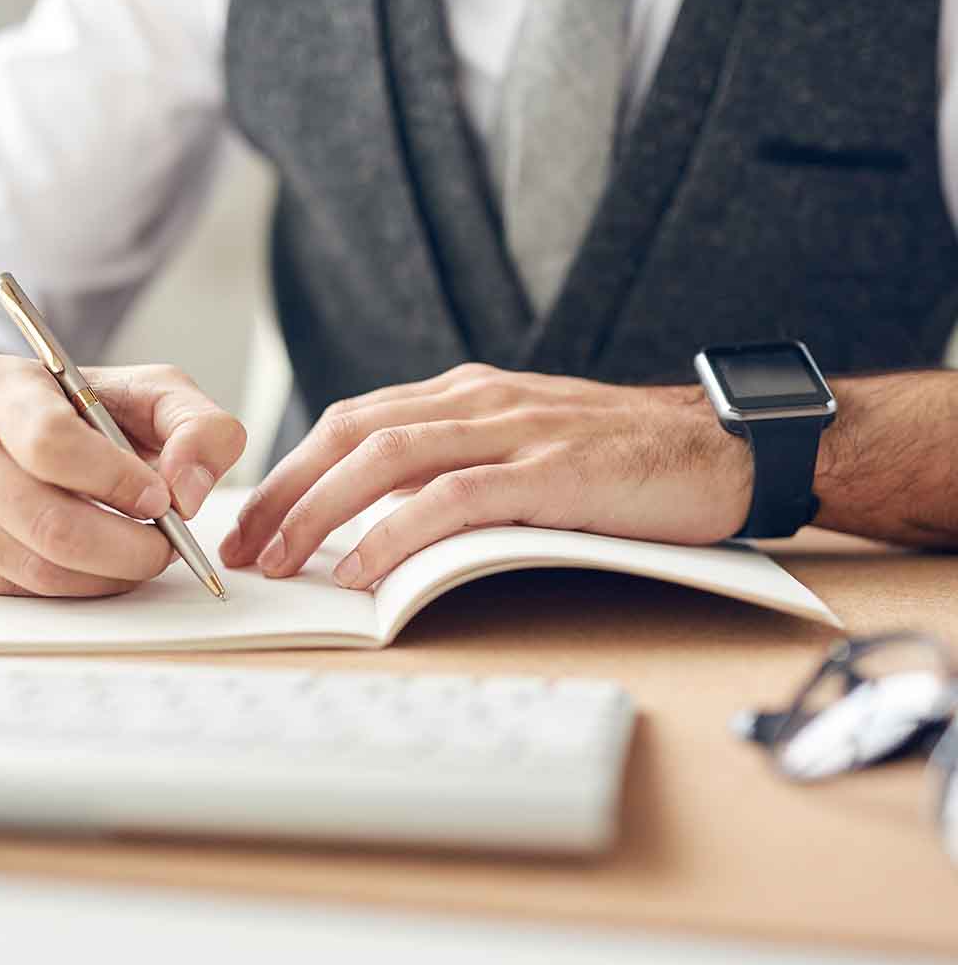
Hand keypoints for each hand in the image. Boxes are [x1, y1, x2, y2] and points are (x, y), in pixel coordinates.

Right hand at [0, 357, 245, 596]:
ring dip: (113, 574)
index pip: (51, 444)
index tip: (161, 499)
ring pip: (39, 569)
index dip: (117, 481)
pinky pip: (24, 592)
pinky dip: (81, 587)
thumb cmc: (90, 410)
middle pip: (50, 523)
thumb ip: (195, 426)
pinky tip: (104, 564)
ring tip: (144, 550)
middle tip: (169, 545)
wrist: (24, 427)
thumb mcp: (152, 392)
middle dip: (132, 547)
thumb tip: (187, 492)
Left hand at [221, 364, 751, 588]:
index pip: (356, 422)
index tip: (256, 518)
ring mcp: (515, 431)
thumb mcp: (527, 445)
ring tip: (282, 560)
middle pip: (353, 434)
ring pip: (389, 458)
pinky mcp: (552, 471)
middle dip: (286, 490)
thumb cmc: (622, 456)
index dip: (295, 469)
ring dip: (321, 511)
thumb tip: (389, 518)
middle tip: (243, 545)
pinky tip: (361, 570)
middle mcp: (480, 401)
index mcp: (467, 394)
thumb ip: (462, 464)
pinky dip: (396, 533)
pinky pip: (453, 499)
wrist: (720, 447)